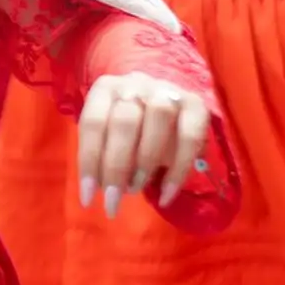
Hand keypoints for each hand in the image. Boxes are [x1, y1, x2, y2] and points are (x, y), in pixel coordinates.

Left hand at [76, 71, 212, 215]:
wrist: (167, 101)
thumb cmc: (129, 126)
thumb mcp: (108, 134)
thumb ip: (103, 154)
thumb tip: (100, 189)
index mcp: (106, 89)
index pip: (93, 123)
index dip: (89, 161)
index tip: (88, 198)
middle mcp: (136, 84)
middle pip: (125, 121)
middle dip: (116, 167)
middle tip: (113, 200)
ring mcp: (167, 91)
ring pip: (158, 118)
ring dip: (146, 161)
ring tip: (136, 189)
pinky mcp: (196, 105)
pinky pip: (190, 137)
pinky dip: (179, 170)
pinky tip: (167, 195)